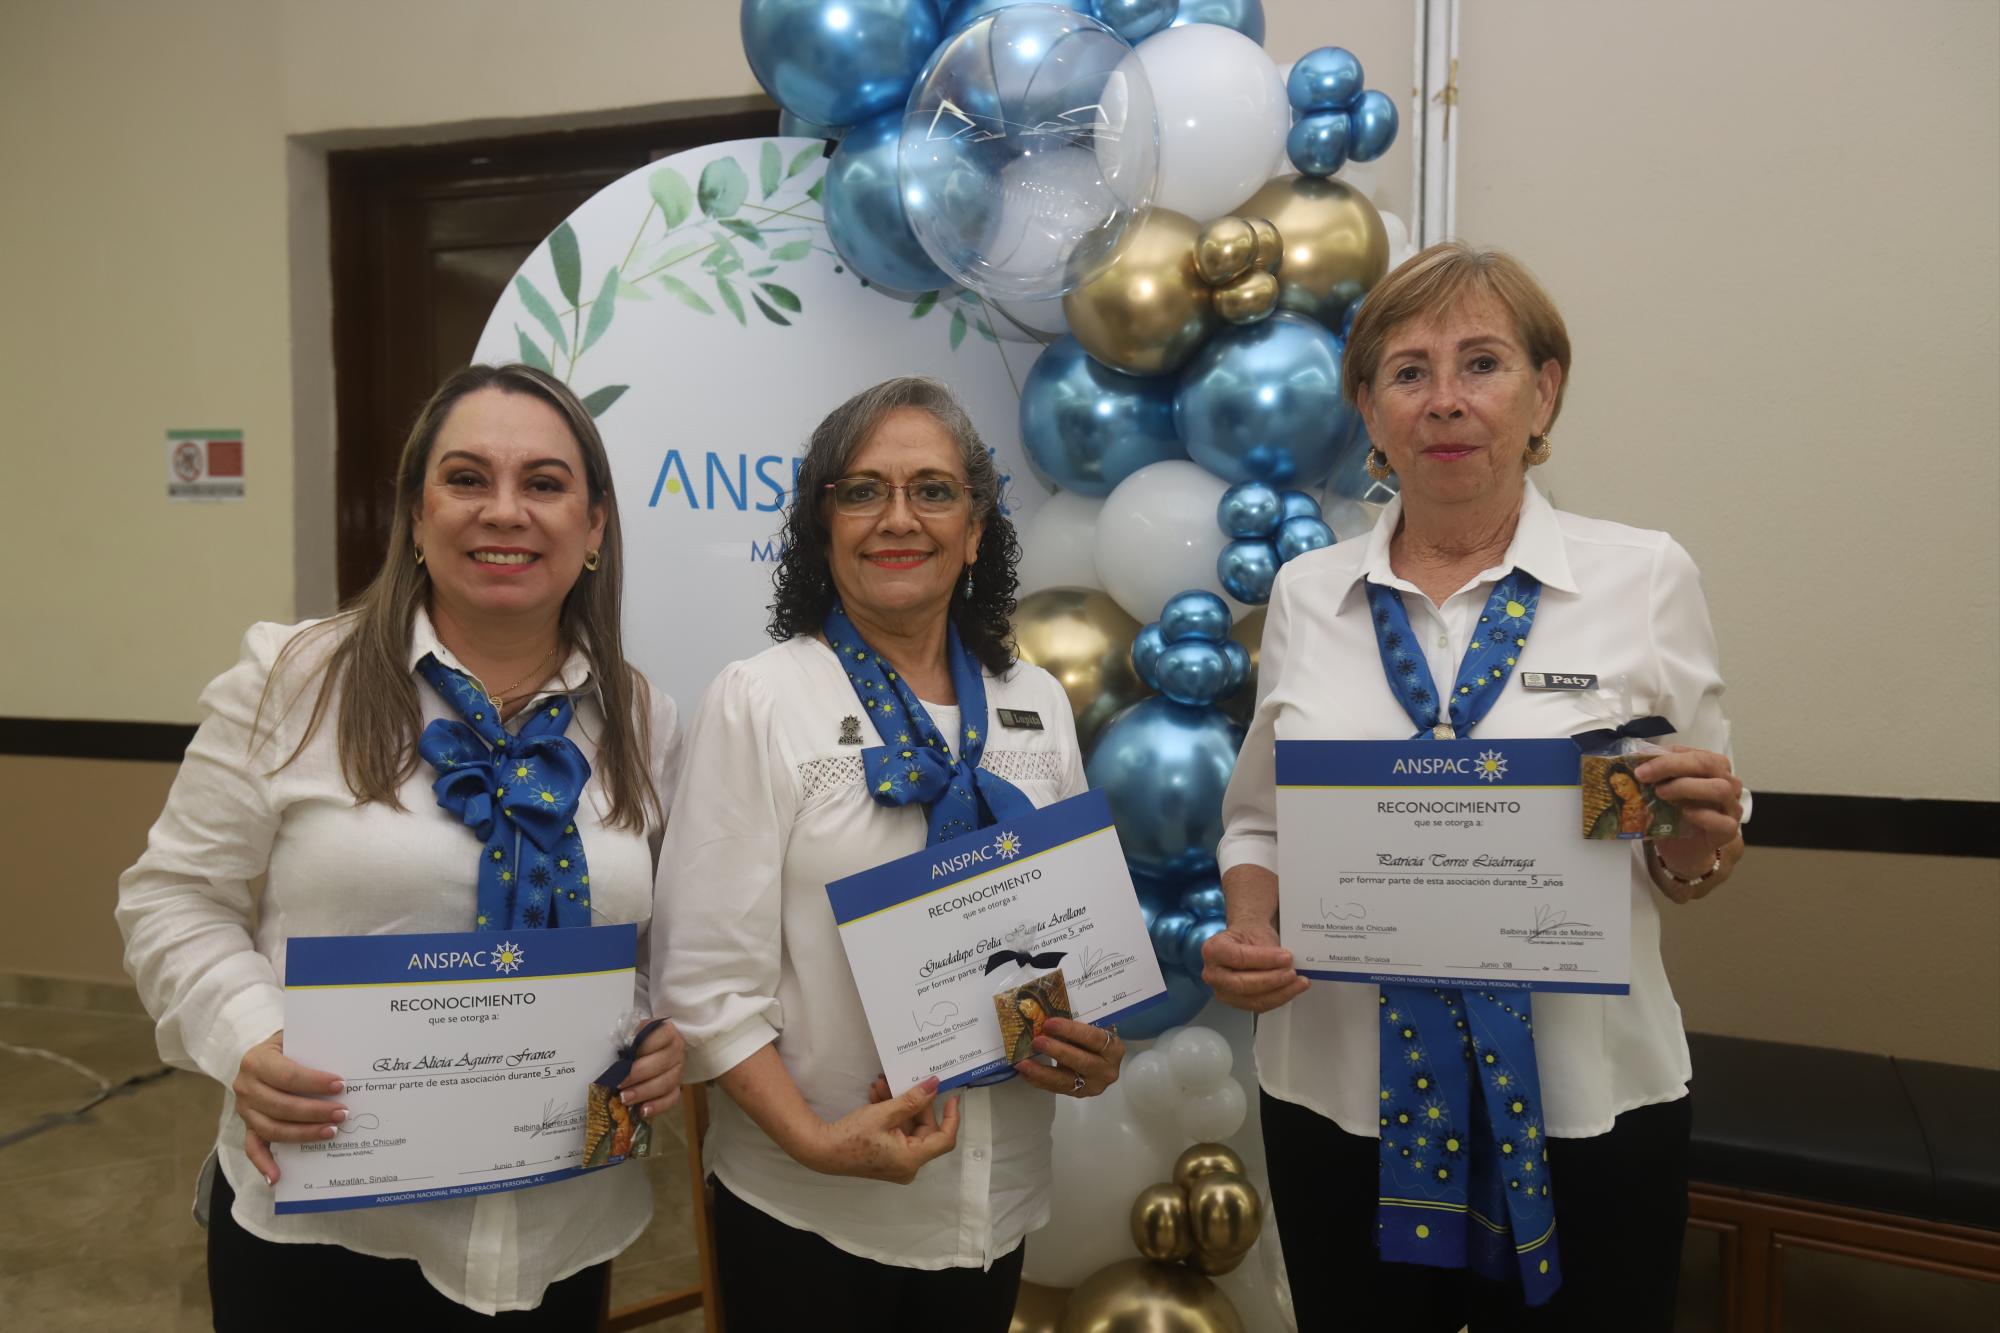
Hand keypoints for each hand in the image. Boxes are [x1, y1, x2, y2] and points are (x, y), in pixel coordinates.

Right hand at [232, 1030, 344, 1184]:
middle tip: (343, 1113)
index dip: (315, 1082)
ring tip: (331, 1132)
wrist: (262, 1054)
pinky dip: (263, 1164)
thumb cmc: (287, 1044)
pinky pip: (253, 1147)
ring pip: (272, 1128)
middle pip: (281, 1105)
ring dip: (303, 1133)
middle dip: (315, 1111)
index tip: (341, 1085)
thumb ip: (313, 1046)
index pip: (288, 1076)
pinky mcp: (248, 1125)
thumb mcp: (295, 1036)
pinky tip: (277, 1177)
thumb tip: (348, 1058)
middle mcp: (246, 1086)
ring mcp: (245, 1109)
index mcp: (257, 1061)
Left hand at [619, 1018, 685, 1119]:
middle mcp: (676, 1050)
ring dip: (644, 1092)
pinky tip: (642, 1111)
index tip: (626, 1056)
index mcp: (667, 1032)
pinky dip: (657, 1106)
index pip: (662, 1036)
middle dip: (638, 1074)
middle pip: (662, 1063)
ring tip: (624, 1099)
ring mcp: (678, 1070)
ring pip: (666, 1083)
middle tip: (619, 1083)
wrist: (649, 1053)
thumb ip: (626, 1042)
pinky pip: (671, 1099)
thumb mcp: (630, 1036)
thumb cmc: (635, 1043)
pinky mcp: (676, 1088)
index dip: (644, 1046)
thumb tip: (614, 1057)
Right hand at [807, 1077, 960, 1182]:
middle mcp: (908, 1165)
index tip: (952, 1097)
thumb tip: (934, 1085)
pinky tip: (877, 1096)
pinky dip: (891, 1115)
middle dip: (913, 1103)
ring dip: (898, 1105)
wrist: (822, 1151)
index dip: (951, 1117)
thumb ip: (912, 1099)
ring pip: (908, 1128)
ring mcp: (897, 1162)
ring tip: (883, 1085)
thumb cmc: (852, 1135)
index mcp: (912, 1158)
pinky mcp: (887, 1157)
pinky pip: (897, 1133)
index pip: (945, 1139)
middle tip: (902, 1081)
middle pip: (924, 1129)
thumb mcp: (884, 1113)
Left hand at [1014, 1017, 1123, 1097]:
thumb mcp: (1092, 1028)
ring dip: (1043, 1072)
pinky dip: (1039, 1081)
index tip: (1050, 1023)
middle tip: (1037, 1041)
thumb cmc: (1094, 1039)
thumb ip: (1074, 1025)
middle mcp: (1107, 1070)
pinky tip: (1025, 1073)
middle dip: (1057, 1051)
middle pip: (1082, 1062)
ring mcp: (1093, 1086)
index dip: (1071, 1031)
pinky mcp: (1079, 1095)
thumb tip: (1043, 1015)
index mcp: (1114, 1049)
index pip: (1093, 1038)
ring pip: (1067, 1081)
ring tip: (1024, 1063)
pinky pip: (1057, 1089)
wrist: (1102, 1059)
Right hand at [1202, 921, 1308, 1012]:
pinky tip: (1291, 990)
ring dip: (1280, 993)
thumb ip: (1269, 950)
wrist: (1245, 942)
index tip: (1286, 958)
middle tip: (1292, 973)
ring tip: (1298, 983)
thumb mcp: (1258, 933)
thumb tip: (1287, 964)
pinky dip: (1278, 998)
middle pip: (1243, 984)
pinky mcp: (1236, 1002)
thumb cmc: (1249, 936)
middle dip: (1272, 980)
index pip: (1239, 958)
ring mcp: (1223, 991)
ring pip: (1252, 999)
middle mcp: (1213, 973)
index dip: (1264, 960)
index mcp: (1213, 950)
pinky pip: (1259, 1005)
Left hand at [1635, 745, 1743, 894]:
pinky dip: (1701, 815)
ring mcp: (1732, 807)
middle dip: (1673, 766)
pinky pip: (1722, 821)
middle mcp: (1729, 783)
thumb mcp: (1663, 787)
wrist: (1682, 848)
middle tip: (1645, 776)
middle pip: (1708, 764)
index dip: (1666, 756)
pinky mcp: (1728, 831)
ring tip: (1661, 793)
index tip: (1640, 765)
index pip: (1695, 753)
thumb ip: (1658, 772)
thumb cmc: (1675, 813)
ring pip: (1720, 789)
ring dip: (1686, 787)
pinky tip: (1684, 813)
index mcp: (1715, 767)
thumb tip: (1637, 757)